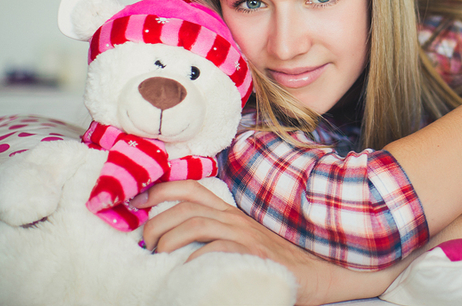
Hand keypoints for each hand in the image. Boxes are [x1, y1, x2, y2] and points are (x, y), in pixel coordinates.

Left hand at [133, 180, 394, 305]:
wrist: (324, 270)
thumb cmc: (282, 262)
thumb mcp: (249, 243)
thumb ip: (222, 240)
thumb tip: (182, 251)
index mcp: (233, 213)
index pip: (194, 189)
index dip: (162, 190)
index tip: (137, 202)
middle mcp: (237, 218)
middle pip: (186, 207)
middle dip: (156, 222)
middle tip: (146, 243)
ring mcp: (246, 236)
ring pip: (195, 224)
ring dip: (168, 239)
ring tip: (157, 256)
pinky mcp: (254, 255)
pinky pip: (215, 250)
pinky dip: (194, 259)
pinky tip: (186, 271)